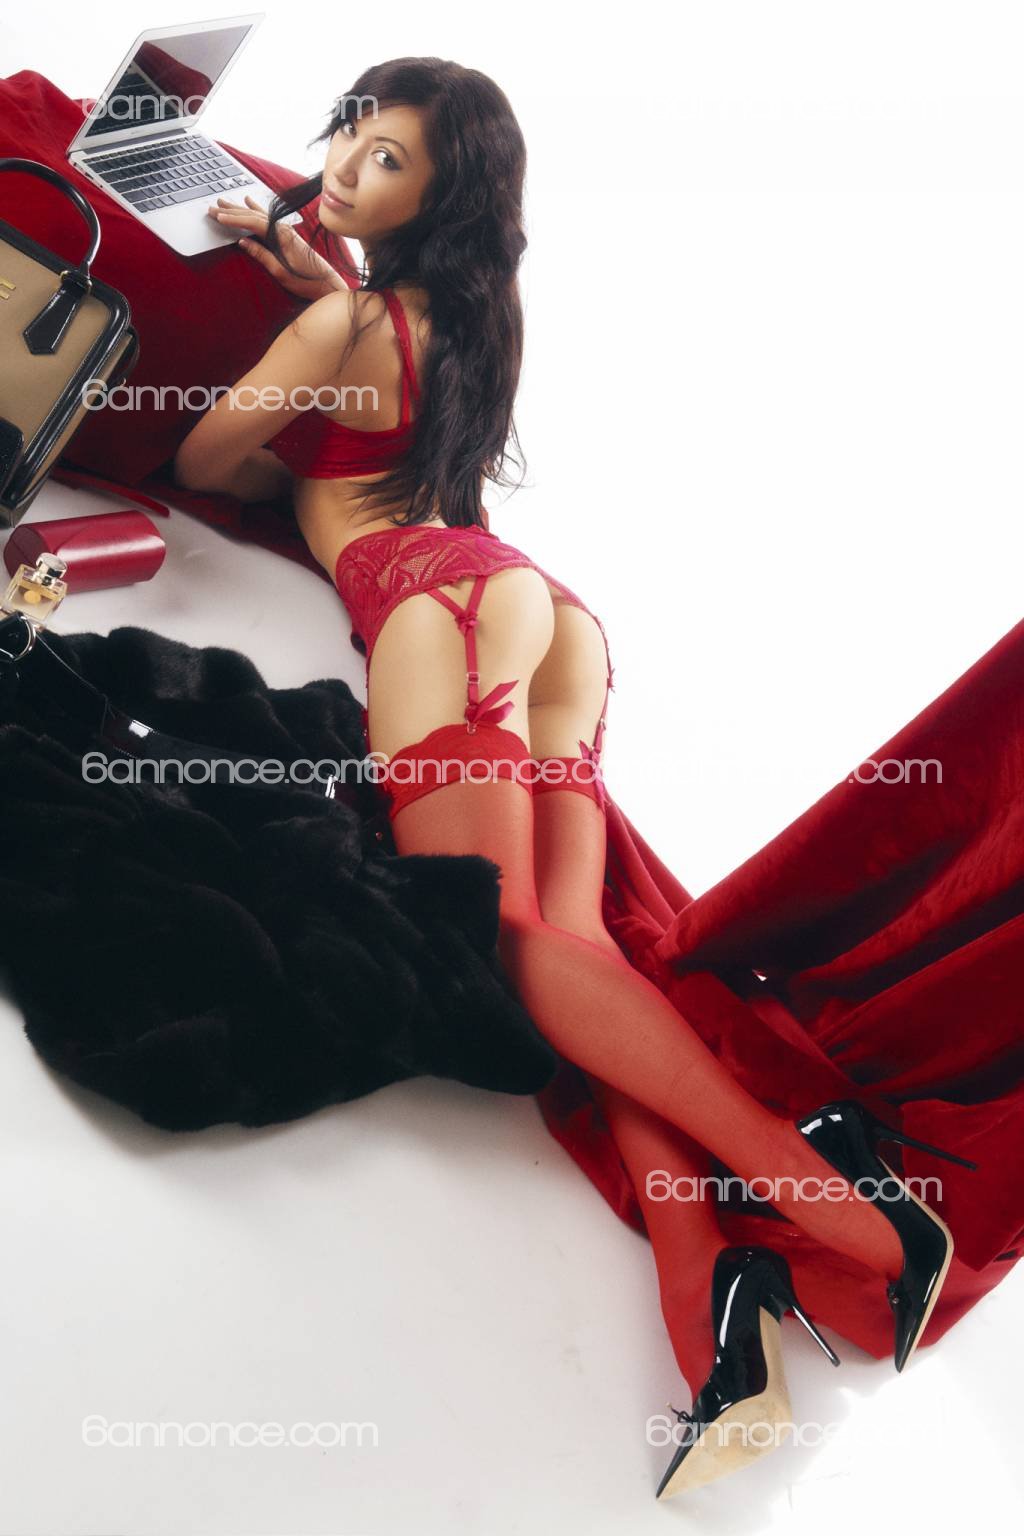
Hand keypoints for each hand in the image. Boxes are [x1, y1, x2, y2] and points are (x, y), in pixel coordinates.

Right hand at [207, 195, 346, 301]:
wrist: (326, 282)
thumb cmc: (306, 280)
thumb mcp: (280, 271)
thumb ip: (262, 254)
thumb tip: (243, 242)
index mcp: (281, 235)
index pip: (252, 222)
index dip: (233, 219)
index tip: (217, 216)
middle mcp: (283, 228)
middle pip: (253, 214)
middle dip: (231, 211)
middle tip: (212, 207)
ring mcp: (285, 229)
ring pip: (258, 214)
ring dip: (239, 208)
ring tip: (223, 201)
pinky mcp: (287, 233)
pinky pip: (267, 216)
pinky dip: (256, 208)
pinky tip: (249, 200)